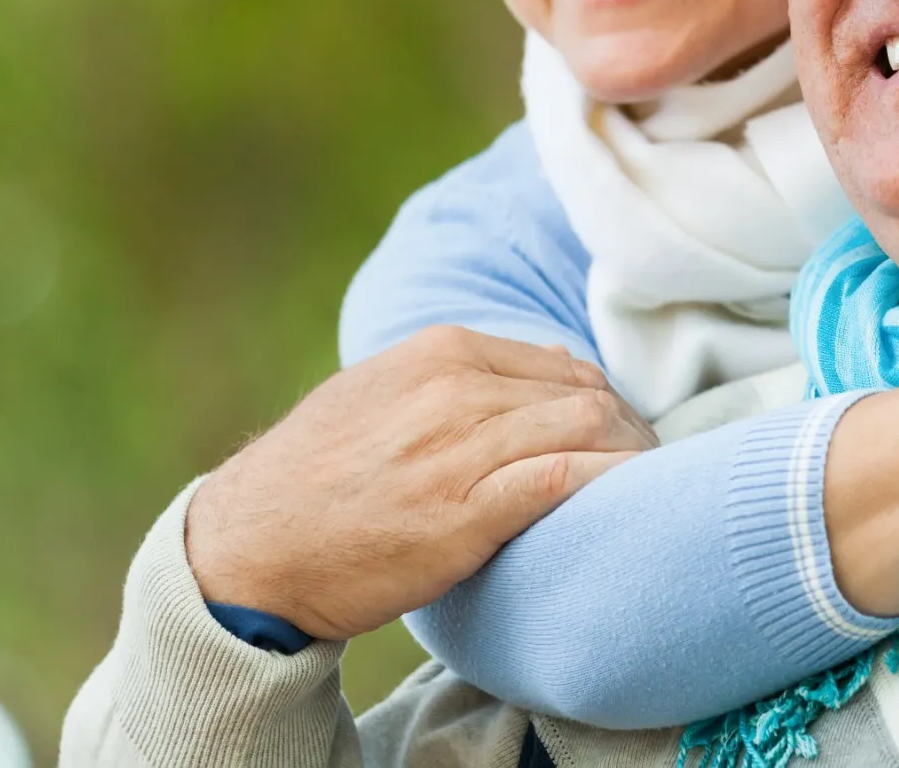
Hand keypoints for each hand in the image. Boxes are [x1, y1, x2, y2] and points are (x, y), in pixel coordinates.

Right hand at [185, 326, 655, 641]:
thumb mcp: (383, 393)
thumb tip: (558, 365)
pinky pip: (564, 481)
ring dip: (629, 460)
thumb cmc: (319, 477)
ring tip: (647, 490)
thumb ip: (466, 374)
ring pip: (585, 431)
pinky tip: (627, 503)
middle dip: (629, 432)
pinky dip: (607, 486)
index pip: (561, 367)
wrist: (251, 548)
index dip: (604, 403)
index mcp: (441, 351)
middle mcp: (454, 389)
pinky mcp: (465, 511)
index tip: (621, 436)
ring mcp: (459, 448)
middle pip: (584, 396)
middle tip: (648, 468)